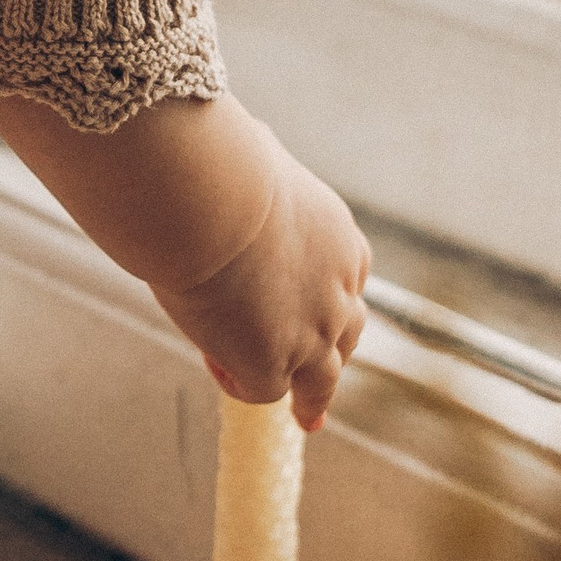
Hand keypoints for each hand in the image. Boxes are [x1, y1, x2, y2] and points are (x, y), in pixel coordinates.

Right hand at [149, 140, 369, 431]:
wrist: (212, 200)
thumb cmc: (221, 166)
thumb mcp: (256, 160)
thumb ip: (258, 172)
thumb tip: (239, 143)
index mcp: (339, 239)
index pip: (348, 278)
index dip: (328, 295)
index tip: (307, 305)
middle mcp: (339, 290)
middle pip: (348, 333)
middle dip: (333, 352)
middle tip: (321, 372)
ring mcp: (312, 333)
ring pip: (321, 380)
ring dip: (312, 397)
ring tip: (307, 417)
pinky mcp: (274, 364)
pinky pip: (262, 390)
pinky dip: (239, 382)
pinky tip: (218, 366)